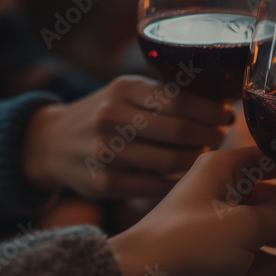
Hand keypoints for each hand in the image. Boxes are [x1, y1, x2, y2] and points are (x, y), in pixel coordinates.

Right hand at [22, 75, 234, 199]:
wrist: (50, 144)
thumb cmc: (104, 115)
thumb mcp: (124, 92)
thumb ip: (162, 95)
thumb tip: (220, 101)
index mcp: (123, 89)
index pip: (180, 99)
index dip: (211, 110)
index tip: (226, 115)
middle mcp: (111, 118)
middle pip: (181, 131)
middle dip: (210, 135)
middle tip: (220, 137)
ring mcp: (107, 152)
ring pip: (172, 162)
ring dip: (198, 160)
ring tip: (204, 154)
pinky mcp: (105, 183)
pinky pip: (156, 186)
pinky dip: (178, 183)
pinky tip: (187, 177)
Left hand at [108, 146, 275, 275]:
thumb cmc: (185, 247)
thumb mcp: (243, 226)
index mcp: (221, 170)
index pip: (270, 158)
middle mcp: (218, 193)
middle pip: (273, 198)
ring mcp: (214, 228)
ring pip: (265, 230)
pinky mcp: (211, 260)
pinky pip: (252, 257)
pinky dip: (274, 265)